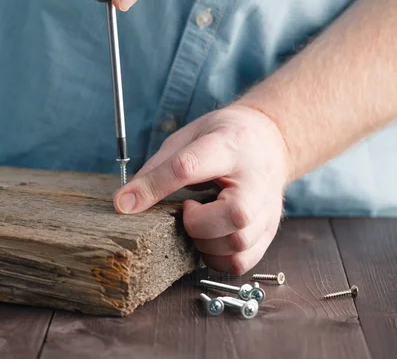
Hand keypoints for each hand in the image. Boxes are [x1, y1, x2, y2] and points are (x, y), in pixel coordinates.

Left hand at [112, 105, 290, 274]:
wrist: (271, 140)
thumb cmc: (224, 139)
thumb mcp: (189, 137)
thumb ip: (159, 167)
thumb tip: (126, 201)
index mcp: (228, 146)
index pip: (189, 167)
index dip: (154, 187)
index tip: (125, 202)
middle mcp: (255, 178)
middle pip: (234, 215)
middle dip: (197, 224)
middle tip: (188, 211)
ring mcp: (267, 207)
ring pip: (239, 243)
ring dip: (206, 244)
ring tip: (200, 224)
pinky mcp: (270, 230)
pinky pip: (242, 261)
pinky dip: (218, 259)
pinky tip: (211, 241)